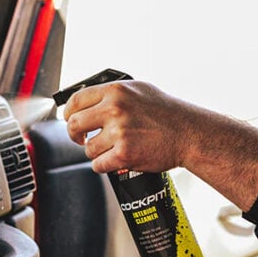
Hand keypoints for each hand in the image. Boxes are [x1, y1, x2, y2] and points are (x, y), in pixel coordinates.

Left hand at [64, 80, 196, 172]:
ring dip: (96, 152)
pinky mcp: (124, 154)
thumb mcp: (139, 91)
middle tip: (81, 139)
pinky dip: (104, 165)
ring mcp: (119, 132)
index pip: (76, 101)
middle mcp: (115, 109)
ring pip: (88, 148)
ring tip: (112, 149)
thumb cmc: (167, 113)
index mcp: (115, 91)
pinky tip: (116, 160)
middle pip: (74, 125)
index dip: (69, 114)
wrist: (189, 134)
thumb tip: (88, 101)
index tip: (71, 120)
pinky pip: (98, 165)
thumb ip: (113, 94)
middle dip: (74, 135)